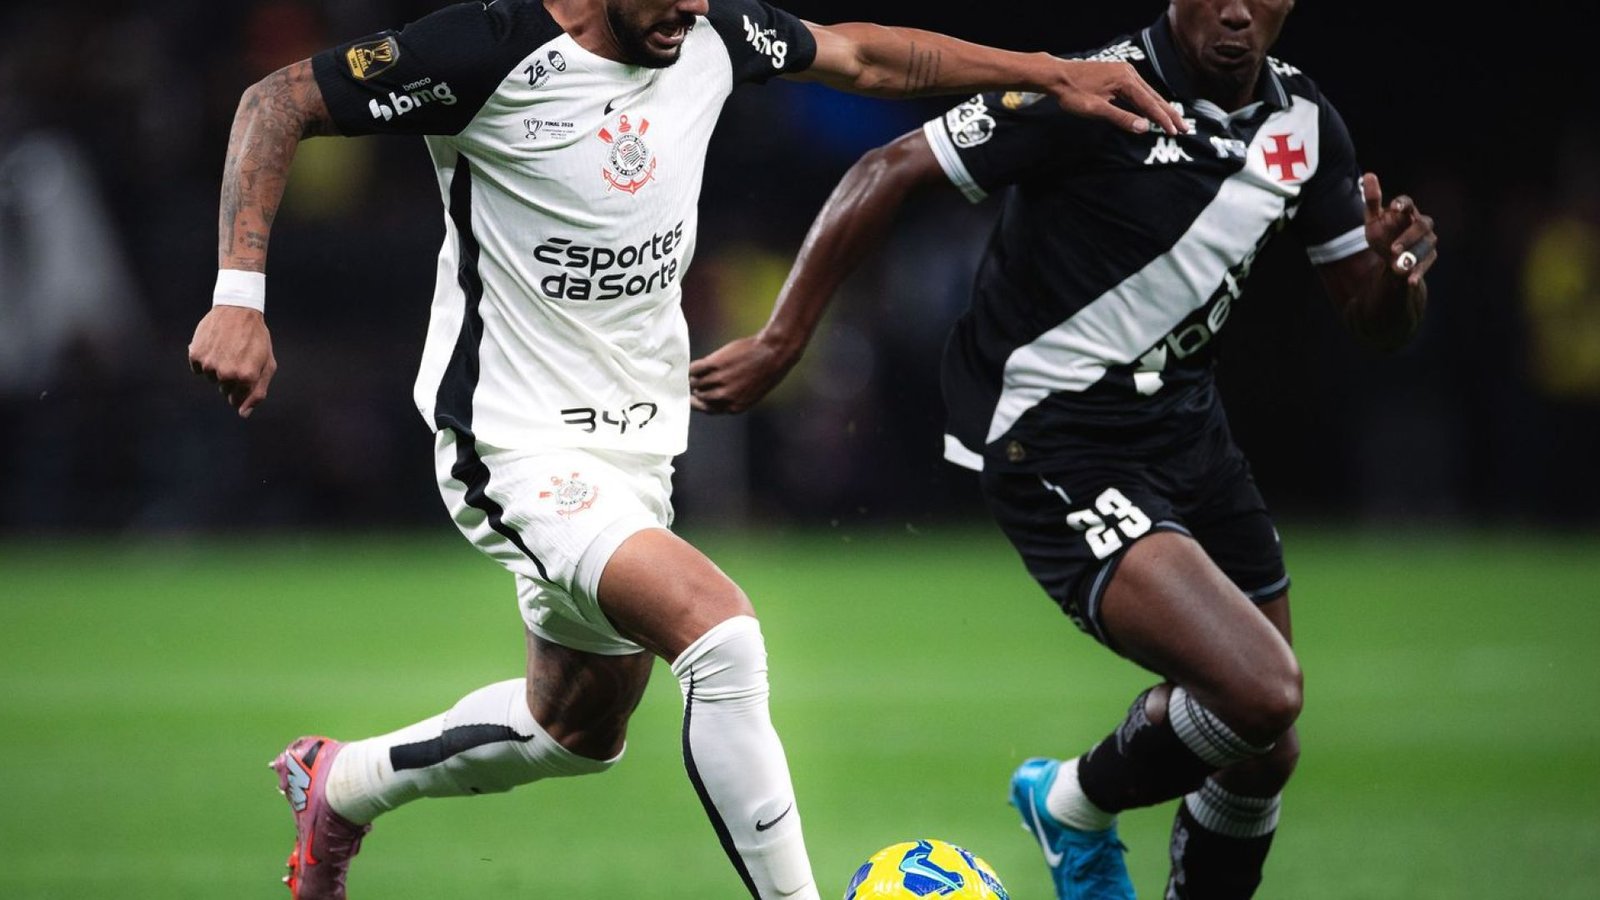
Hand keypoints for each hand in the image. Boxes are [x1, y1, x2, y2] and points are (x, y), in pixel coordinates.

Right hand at [187, 306, 276, 417]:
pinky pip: (197, 368)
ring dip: (217, 368)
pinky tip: (214, 345)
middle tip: (238, 356)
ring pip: (210, 378)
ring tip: (227, 349)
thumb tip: (243, 414)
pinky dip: (204, 360)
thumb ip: (258, 392)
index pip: (237, 401)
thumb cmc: (256, 338)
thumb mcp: (267, 364)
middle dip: (231, 378)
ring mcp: (209, 365)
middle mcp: (226, 374)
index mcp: (246, 378)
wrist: (238, 309)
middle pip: (224, 390)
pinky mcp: (196, 355)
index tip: (244, 375)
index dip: (241, 389)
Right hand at [688, 334, 796, 414]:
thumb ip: (732, 398)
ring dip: (694, 377)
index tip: (694, 396)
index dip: (699, 402)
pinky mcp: (714, 364)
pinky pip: (694, 369)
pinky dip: (692, 367)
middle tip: (697, 380)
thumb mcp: (750, 393)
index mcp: (734, 407)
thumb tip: (709, 395)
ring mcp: (718, 380)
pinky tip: (698, 364)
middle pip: (699, 396)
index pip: (707, 409)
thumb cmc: (766, 372)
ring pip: (694, 382)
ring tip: (700, 371)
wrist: (774, 353)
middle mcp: (724, 397)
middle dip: (697, 389)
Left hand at [1049, 60, 1186, 135]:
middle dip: (1170, 114)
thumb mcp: (1096, 109)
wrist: (1057, 75)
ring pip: (1148, 93)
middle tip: (1186, 128)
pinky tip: (1154, 109)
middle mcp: (1129, 73)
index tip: (1176, 132)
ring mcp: (1124, 72)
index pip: (1149, 104)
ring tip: (1175, 121)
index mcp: (1125, 80)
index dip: (1163, 120)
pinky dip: (1149, 102)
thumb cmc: (1073, 93)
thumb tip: (1144, 127)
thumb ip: (1121, 118)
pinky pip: (1139, 90)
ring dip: (1161, 109)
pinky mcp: (1119, 75)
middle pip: (1154, 97)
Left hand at [1363, 172, 1436, 287]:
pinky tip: (1409, 280)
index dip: (1402, 203)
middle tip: (1393, 249)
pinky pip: (1427, 263)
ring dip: (1413, 256)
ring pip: (1427, 246)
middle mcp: (1421, 224)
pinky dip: (1418, 272)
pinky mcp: (1429, 257)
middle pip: (1422, 226)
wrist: (1391, 259)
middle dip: (1408, 237)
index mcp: (1406, 212)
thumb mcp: (1373, 221)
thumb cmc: (1383, 234)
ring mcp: (1428, 241)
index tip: (1393, 206)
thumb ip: (1373, 201)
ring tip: (1399, 266)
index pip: (1408, 203)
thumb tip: (1369, 174)